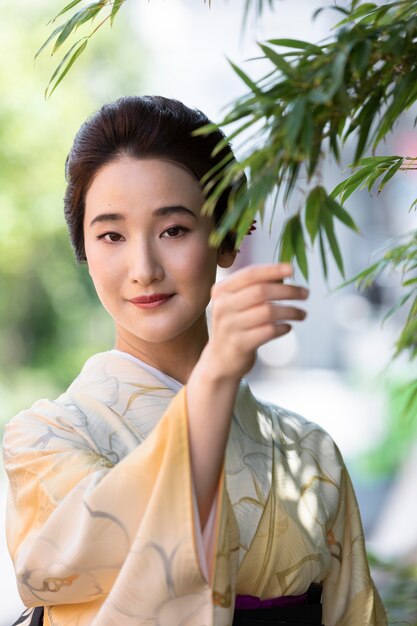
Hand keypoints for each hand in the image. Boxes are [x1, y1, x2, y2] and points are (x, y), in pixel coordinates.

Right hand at [202, 263, 307, 381]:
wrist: (221, 359)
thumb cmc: (236, 325)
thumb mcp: (238, 302)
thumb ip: (256, 286)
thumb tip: (285, 273)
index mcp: (222, 290)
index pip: (250, 274)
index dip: (272, 270)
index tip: (292, 269)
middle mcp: (222, 306)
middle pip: (261, 291)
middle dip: (288, 291)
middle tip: (305, 293)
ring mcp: (229, 326)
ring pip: (268, 312)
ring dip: (291, 311)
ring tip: (302, 314)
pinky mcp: (239, 344)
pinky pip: (269, 331)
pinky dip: (283, 328)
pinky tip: (287, 327)